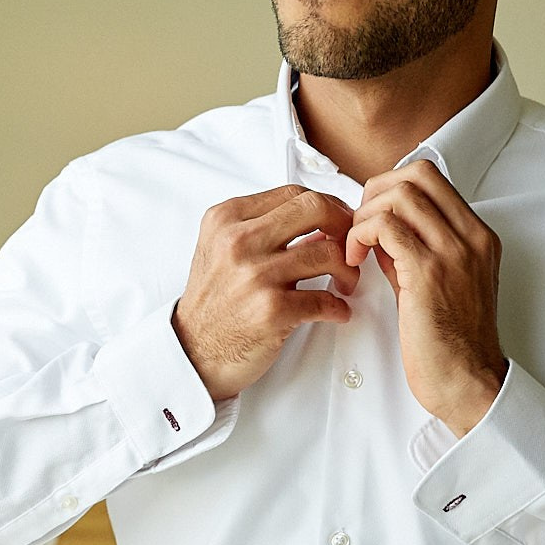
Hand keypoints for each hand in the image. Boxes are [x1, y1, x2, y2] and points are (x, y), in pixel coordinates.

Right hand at [172, 185, 360, 401]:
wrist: (194, 350)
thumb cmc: (214, 300)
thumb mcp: (221, 247)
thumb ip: (262, 227)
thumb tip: (320, 219)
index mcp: (227, 219)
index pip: (293, 193)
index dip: (327, 206)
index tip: (338, 223)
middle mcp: (238, 241)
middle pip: (315, 209)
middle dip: (344, 226)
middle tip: (350, 246)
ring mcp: (255, 275)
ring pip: (328, 253)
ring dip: (348, 270)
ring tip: (344, 284)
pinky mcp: (271, 310)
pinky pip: (326, 299)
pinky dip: (339, 307)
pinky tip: (335, 311)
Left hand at [344, 161, 507, 435]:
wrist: (468, 383)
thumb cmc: (449, 340)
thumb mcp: (437, 280)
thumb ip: (412, 247)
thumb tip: (377, 225)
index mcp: (477, 235)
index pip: (430, 176)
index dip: (390, 186)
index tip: (372, 217)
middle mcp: (472, 236)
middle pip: (416, 174)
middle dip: (375, 192)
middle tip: (359, 227)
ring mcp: (454, 252)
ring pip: (399, 195)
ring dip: (364, 216)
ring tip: (355, 248)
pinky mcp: (430, 273)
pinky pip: (385, 227)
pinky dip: (360, 236)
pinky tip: (354, 261)